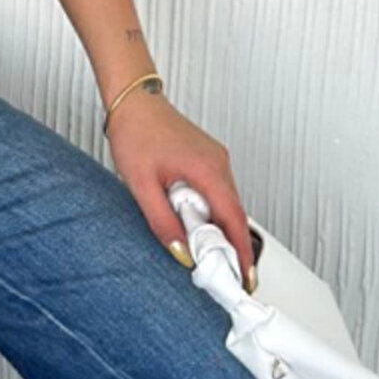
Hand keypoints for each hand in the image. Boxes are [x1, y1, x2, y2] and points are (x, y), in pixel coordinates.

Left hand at [105, 89, 256, 291]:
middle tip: (224, 275)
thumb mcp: (142, 185)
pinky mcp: (208, 158)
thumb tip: (181, 253)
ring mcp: (215, 159)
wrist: (132, 100)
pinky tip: (196, 223)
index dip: (242, 252)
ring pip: (226, 203)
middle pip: (234, 214)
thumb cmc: (135, 132)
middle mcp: (218, 163)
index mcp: (207, 169)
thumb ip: (163, 222)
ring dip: (220, 229)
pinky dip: (213, 212)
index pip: (234, 219)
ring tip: (208, 255)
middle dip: (232, 246)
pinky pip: (218, 192)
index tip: (246, 278)